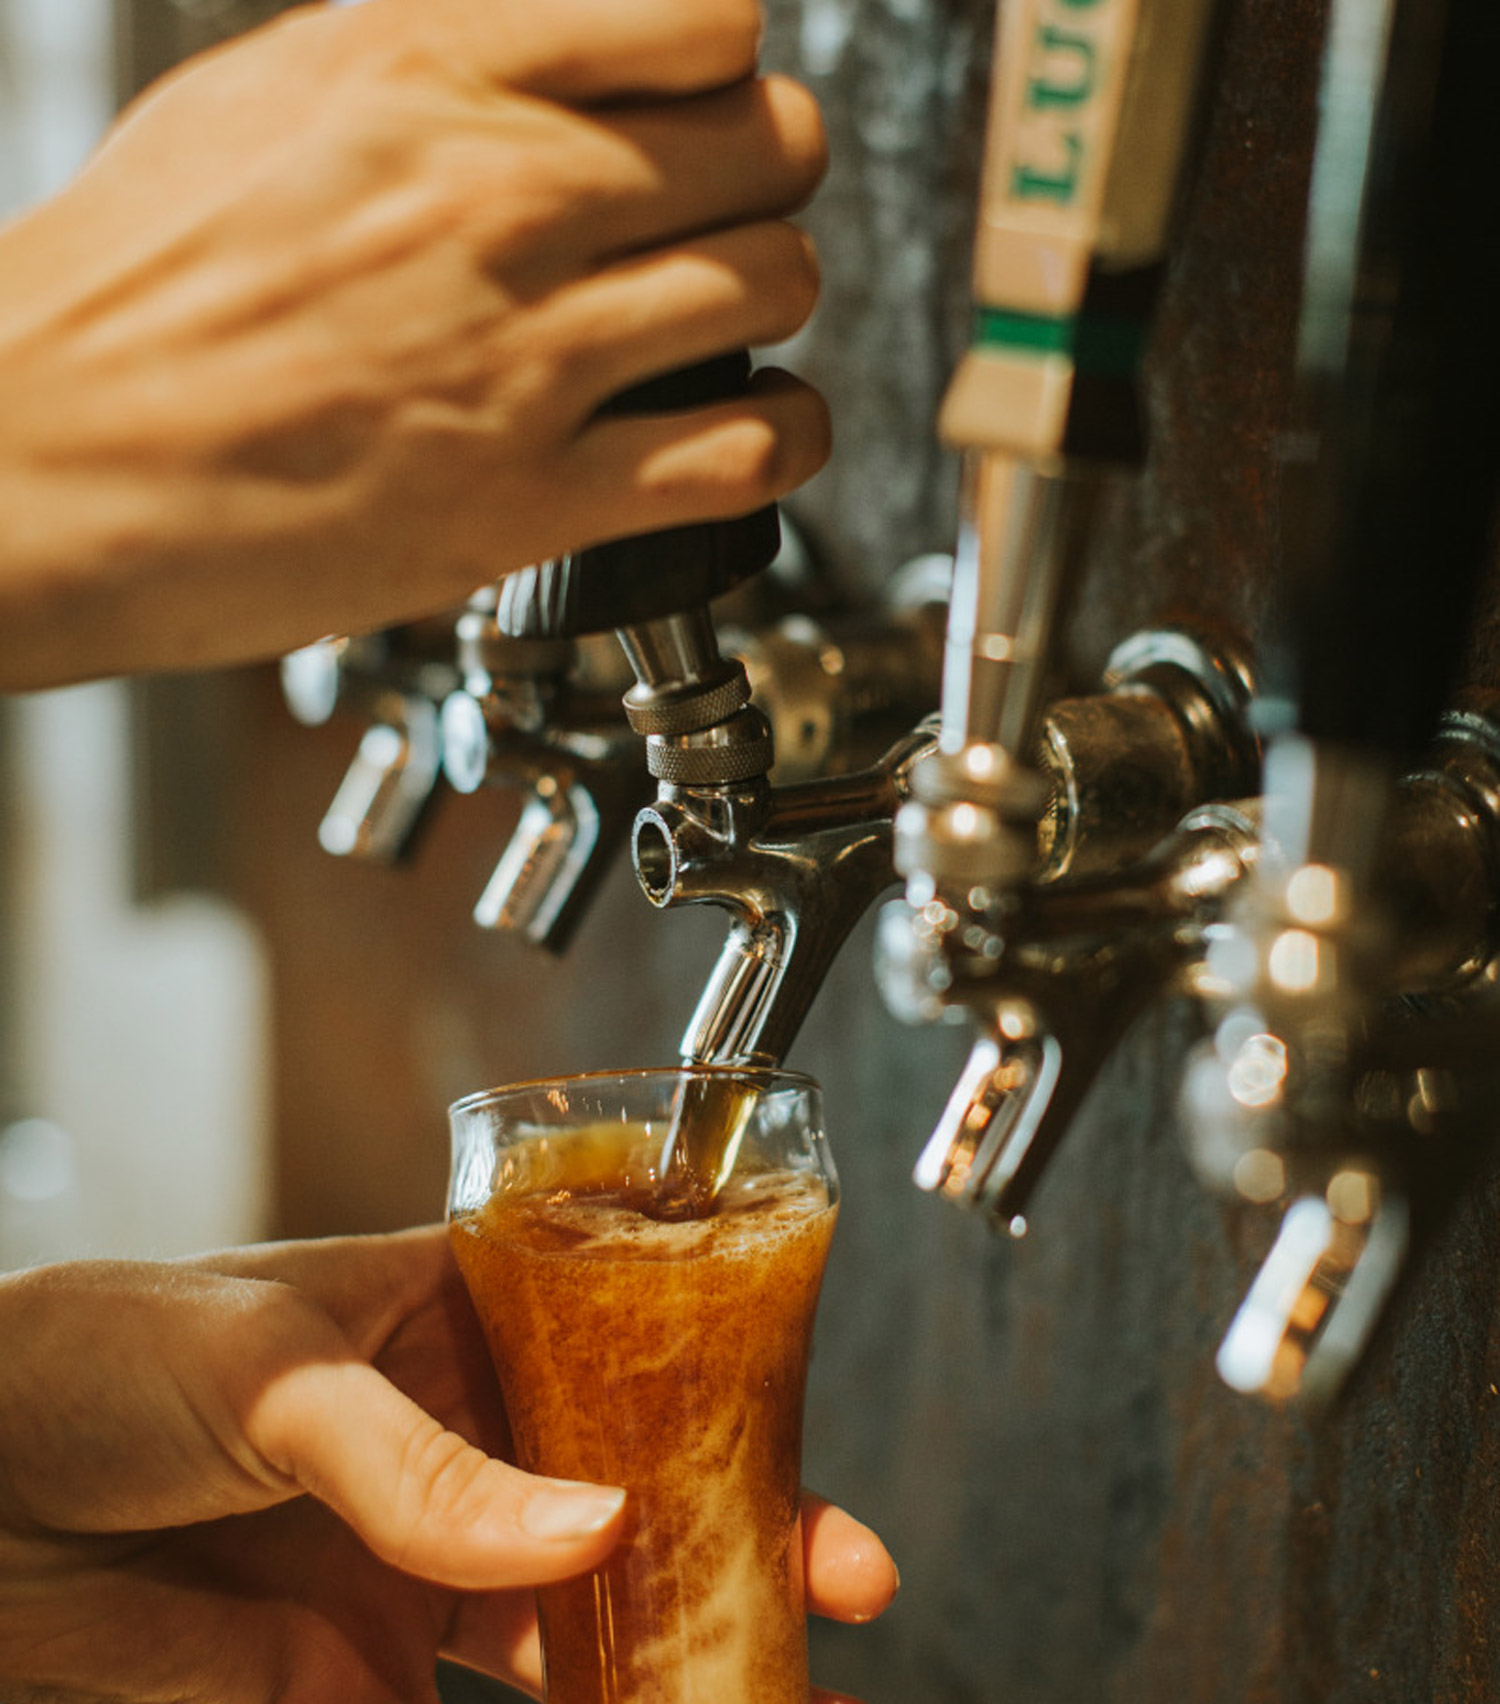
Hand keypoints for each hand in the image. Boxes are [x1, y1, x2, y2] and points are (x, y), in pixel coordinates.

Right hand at [0, 0, 827, 689]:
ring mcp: (526, 353)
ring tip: (731, 328)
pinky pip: (746, 450)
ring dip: (774, 306)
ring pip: (776, 284)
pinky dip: (778, 439)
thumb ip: (418, 62)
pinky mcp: (534, 499)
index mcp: (426, 73)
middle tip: (728, 217)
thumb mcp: (261, 101)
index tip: (706, 106)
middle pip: (771, 146)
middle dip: (766, 181)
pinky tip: (746, 432)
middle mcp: (498, 199)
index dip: (727, 66)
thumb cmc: (126, 298)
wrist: (46, 464)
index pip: (702, 19)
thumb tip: (533, 50)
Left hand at [0, 1227, 895, 1702]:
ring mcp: (411, 1567)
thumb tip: (580, 1533)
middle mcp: (451, 1444)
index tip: (805, 1462)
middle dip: (733, 1539)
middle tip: (832, 1593)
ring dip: (665, 1656)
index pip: (619, 1351)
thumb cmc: (97, 1352)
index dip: (723, 1399)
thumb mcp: (271, 1368)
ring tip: (763, 1690)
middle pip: (623, 1496)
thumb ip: (421, 1463)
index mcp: (449, 1320)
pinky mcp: (350, 1677)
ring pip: (574, 1624)